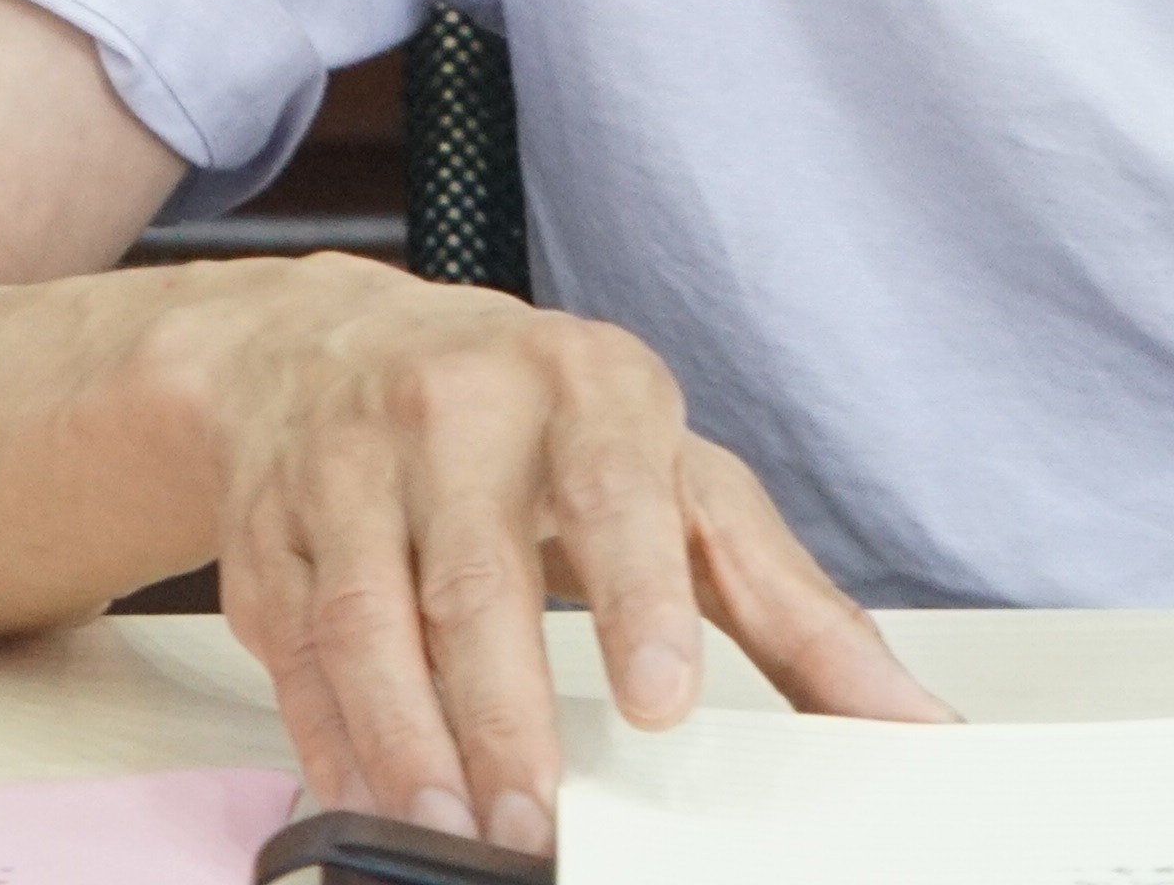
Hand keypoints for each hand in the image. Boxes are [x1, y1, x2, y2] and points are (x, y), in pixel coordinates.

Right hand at [168, 261, 950, 849]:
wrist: (327, 342)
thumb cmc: (540, 425)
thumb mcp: (678, 481)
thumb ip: (789, 606)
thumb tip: (907, 721)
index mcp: (586, 386)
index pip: (618, 489)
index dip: (638, 597)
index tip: (662, 697)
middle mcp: (458, 407)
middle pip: (477, 579)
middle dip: (506, 716)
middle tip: (539, 822)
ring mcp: (345, 464)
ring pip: (367, 621)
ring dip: (408, 744)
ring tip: (454, 831)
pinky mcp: (266, 532)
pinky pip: (291, 653)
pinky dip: (329, 739)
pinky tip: (368, 797)